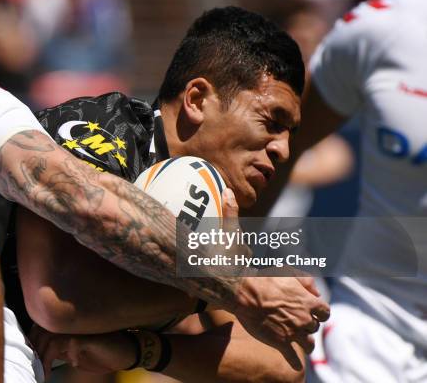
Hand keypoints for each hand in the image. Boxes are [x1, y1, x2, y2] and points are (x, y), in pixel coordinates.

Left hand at [29, 325, 136, 378]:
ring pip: (53, 339)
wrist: (126, 352)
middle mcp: (71, 324)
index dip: (32, 344)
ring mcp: (80, 329)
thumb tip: (39, 355)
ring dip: (47, 358)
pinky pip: (70, 343)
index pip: (39, 329)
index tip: (33, 362)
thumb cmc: (100, 353)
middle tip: (39, 370)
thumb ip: (58, 351)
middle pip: (42, 333)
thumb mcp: (74, 354)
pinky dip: (69, 355)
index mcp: (65, 326)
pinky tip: (74, 363)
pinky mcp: (90, 337)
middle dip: (37, 353)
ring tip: (47, 373)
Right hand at [220, 189, 329, 366]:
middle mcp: (301, 307)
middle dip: (310, 322)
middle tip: (296, 320)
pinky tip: (286, 353)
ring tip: (289, 334)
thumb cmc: (236, 265)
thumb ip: (235, 216)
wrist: (231, 289)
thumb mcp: (237, 237)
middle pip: (318, 322)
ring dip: (302, 338)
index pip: (321, 304)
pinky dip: (293, 356)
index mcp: (299, 289)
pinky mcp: (282, 340)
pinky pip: (295, 355)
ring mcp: (293, 325)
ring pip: (309, 339)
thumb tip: (226, 191)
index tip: (307, 304)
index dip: (316, 306)